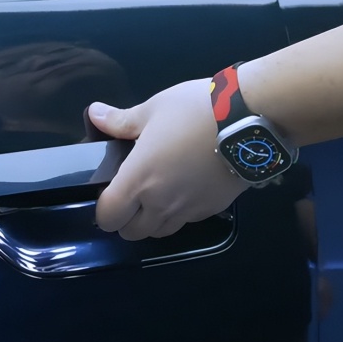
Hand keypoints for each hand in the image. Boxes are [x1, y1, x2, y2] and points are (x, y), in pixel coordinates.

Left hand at [88, 78, 249, 240]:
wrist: (248, 120)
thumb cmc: (194, 111)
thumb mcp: (153, 109)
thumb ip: (120, 120)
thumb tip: (94, 114)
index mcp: (139, 179)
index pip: (108, 216)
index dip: (103, 211)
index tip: (108, 195)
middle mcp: (160, 202)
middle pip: (131, 233)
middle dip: (125, 220)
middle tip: (130, 197)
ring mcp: (188, 210)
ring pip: (159, 232)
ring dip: (151, 222)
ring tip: (155, 198)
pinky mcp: (211, 210)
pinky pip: (186, 222)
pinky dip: (178, 214)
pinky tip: (184, 192)